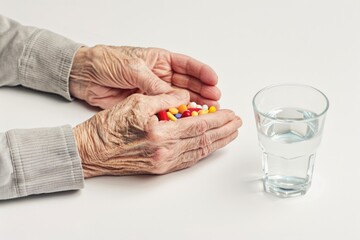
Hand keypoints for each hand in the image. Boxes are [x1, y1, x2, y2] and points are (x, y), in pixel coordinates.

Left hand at [69, 45, 220, 108]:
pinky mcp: (147, 104)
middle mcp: (160, 75)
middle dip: (202, 91)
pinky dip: (176, 114)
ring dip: (193, 104)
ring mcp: (154, 91)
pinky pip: (165, 110)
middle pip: (187, 83)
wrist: (85, 75)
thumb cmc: (107, 62)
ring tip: (207, 110)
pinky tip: (187, 118)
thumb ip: (153, 84)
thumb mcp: (133, 69)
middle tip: (215, 100)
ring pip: (179, 98)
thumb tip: (174, 97)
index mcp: (160, 60)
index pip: (187, 66)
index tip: (214, 80)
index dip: (202, 73)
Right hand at [73, 90, 240, 177]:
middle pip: (203, 140)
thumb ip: (165, 99)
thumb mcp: (136, 102)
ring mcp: (163, 162)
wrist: (91, 151)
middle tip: (237, 124)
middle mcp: (165, 152)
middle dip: (224, 131)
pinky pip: (187, 160)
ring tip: (229, 135)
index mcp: (161, 134)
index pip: (199, 125)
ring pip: (198, 152)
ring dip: (216, 142)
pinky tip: (208, 147)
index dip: (218, 119)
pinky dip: (201, 152)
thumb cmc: (108, 127)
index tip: (231, 114)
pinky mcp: (159, 167)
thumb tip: (185, 97)